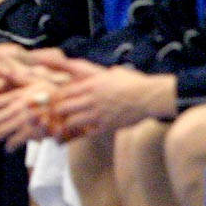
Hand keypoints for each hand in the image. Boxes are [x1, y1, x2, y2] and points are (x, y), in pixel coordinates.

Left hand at [47, 64, 172, 140]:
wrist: (151, 97)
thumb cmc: (134, 83)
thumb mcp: (112, 73)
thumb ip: (98, 76)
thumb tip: (90, 72)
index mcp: (90, 85)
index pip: (62, 92)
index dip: (56, 98)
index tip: (55, 101)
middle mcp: (91, 99)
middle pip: (62, 108)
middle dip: (57, 112)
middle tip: (57, 115)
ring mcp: (98, 114)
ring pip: (71, 122)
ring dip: (68, 124)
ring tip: (69, 125)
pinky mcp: (107, 126)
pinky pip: (88, 133)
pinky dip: (83, 133)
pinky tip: (84, 131)